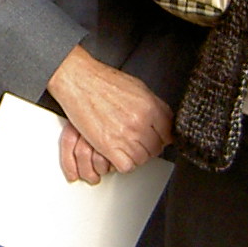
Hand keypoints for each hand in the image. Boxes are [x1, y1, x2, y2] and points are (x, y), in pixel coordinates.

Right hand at [46, 47, 171, 173]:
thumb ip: (155, 106)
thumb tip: (164, 120)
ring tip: (126, 146)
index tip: (156, 138)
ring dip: (134, 156)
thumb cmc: (103, 81)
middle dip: (148, 147)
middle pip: (155, 148)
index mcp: (150, 107)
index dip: (161, 138)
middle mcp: (140, 122)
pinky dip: (122, 163)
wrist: (79, 80)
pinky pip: (126, 166)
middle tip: (138, 142)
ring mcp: (125, 135)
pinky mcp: (108, 146)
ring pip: (141, 159)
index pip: (168, 134)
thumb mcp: (138, 87)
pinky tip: (118, 154)